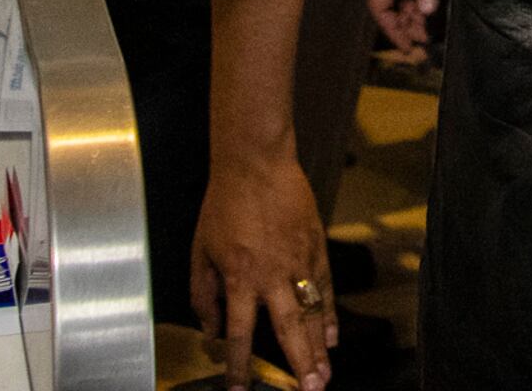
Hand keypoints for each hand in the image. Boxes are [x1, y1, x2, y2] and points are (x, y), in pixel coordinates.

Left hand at [192, 149, 333, 389]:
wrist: (256, 163)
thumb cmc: (225, 203)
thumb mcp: (200, 251)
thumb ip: (203, 294)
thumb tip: (210, 328)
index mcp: (239, 278)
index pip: (239, 333)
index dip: (237, 366)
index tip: (237, 390)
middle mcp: (272, 275)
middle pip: (288, 330)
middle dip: (299, 365)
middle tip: (308, 390)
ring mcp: (299, 261)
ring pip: (312, 313)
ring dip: (318, 348)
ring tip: (324, 375)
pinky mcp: (316, 247)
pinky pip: (325, 288)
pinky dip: (329, 314)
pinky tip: (332, 337)